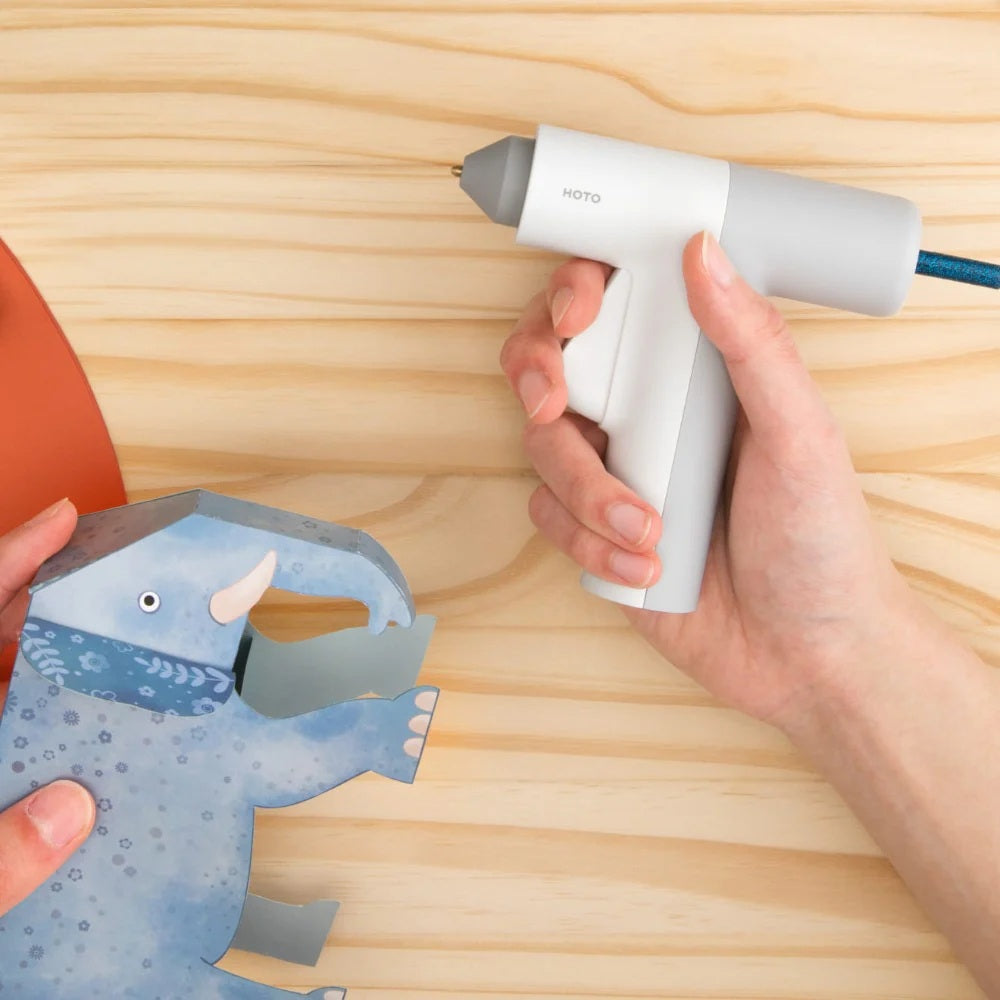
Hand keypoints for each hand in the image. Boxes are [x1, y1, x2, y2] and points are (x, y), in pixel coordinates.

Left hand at [0, 499, 94, 915]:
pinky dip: (45, 727)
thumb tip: (72, 813)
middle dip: (49, 602)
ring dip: (54, 666)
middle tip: (119, 583)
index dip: (12, 557)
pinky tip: (85, 736)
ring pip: (4, 688)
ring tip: (119, 652)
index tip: (63, 519)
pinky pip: (11, 737)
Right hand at [501, 232, 920, 727]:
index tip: (576, 314)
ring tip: (649, 531)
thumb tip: (705, 252)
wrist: (806, 655)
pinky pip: (549, 516)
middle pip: (553, 365)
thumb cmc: (821, 541)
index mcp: (696, 373)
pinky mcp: (593, 531)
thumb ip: (752, 342)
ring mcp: (616, 473)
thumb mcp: (800, 433)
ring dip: (586, 491)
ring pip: (543, 447)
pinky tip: (644, 568)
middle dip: (538, 378)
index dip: (573, 295)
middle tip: (554, 405)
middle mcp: (648, 414)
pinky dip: (586, 543)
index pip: (617, 305)